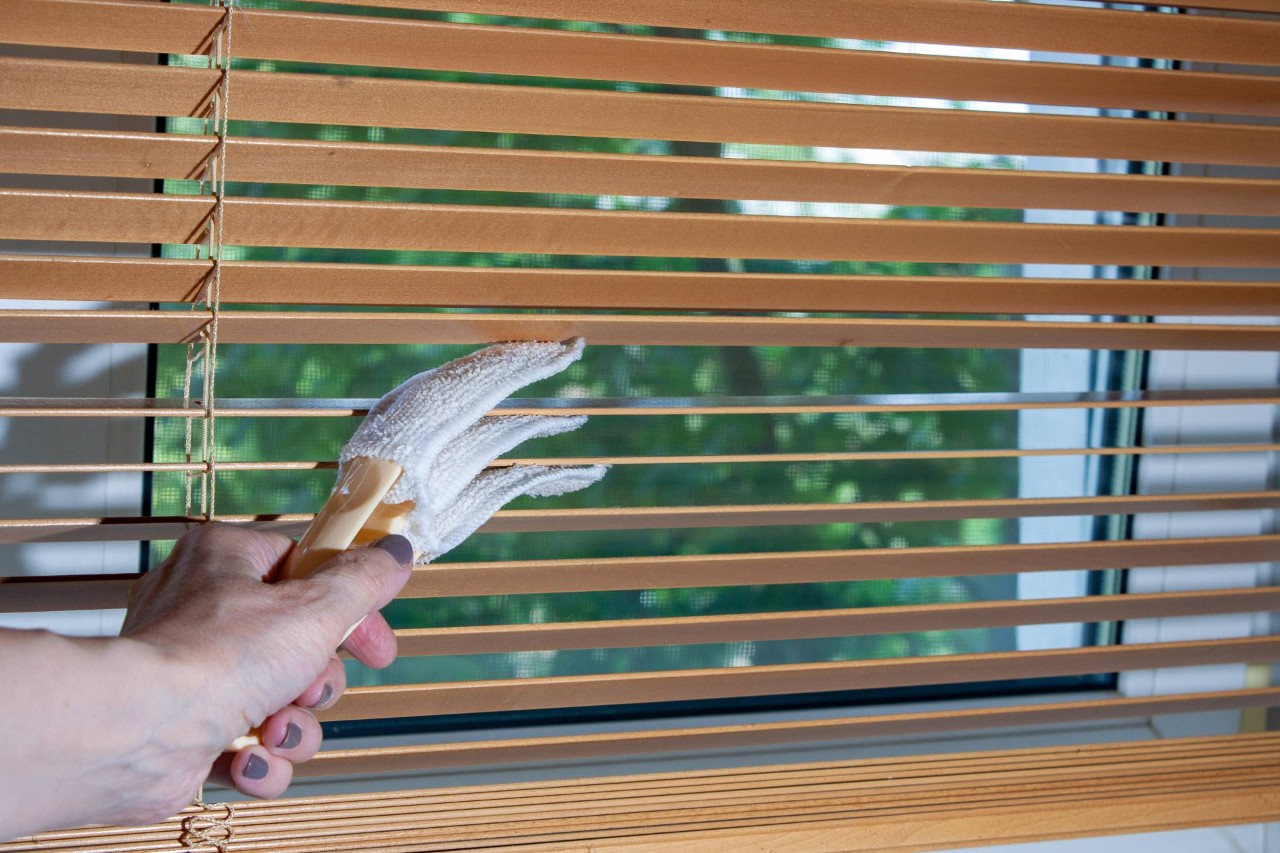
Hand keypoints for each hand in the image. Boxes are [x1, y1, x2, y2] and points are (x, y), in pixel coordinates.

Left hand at [119, 523, 411, 809]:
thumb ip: (363, 579)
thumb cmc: (213, 658)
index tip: (375, 644)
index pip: (308, 571)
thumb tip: (395, 552)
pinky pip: (250, 746)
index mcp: (228, 560)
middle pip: (303, 645)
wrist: (137, 735)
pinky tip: (247, 760)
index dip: (350, 611)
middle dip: (318, 683)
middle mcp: (206, 609)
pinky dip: (259, 761)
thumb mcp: (314, 607)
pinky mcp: (189, 729)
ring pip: (283, 702)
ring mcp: (196, 673)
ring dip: (294, 727)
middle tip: (309, 688)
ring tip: (272, 729)